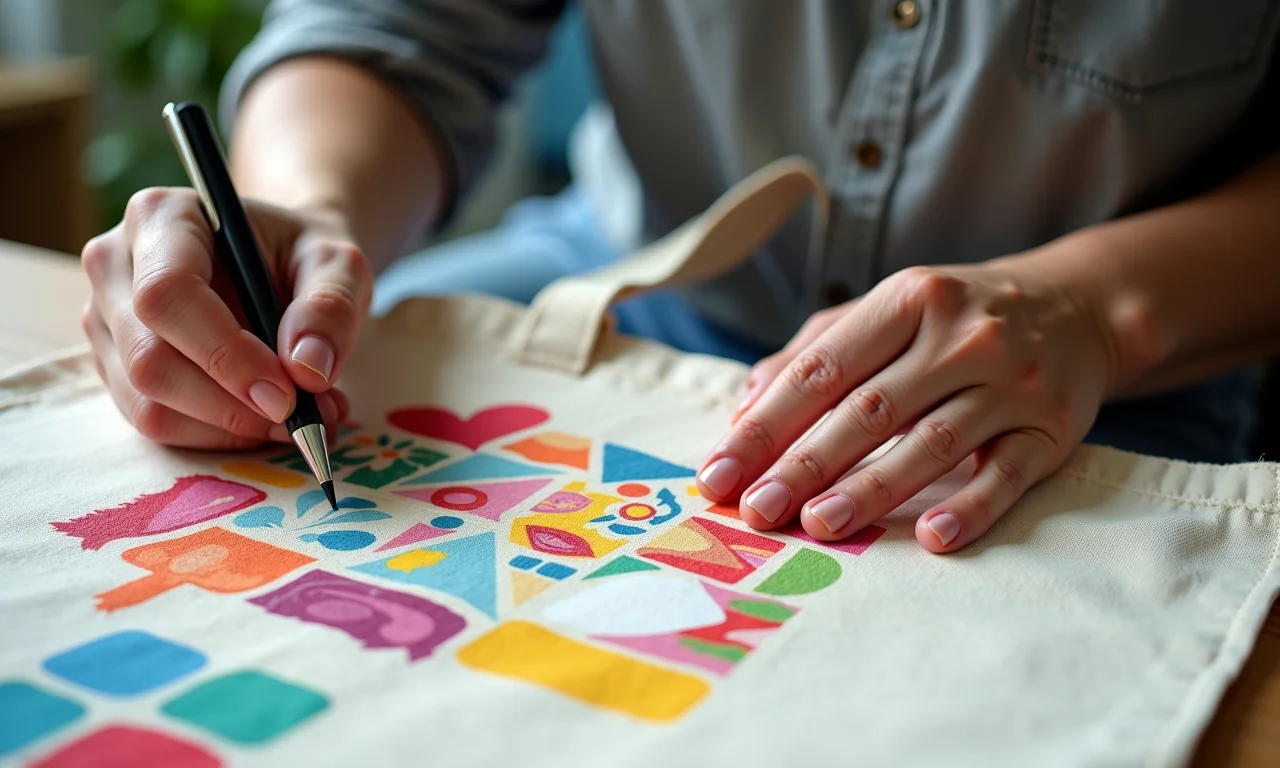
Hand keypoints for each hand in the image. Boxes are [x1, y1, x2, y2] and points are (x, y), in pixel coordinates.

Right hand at [81, 188, 369, 448]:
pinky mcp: (114, 364)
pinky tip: (264, 420)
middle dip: (232, 404)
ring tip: (299, 418)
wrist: (282, 265)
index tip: (286, 393)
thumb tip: (308, 369)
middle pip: (150, 358)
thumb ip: (331, 307)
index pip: (168, 294)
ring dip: (229, 427)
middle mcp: (115, 264)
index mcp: (162, 216)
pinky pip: (154, 421)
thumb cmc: (304, 256)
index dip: (224, 354)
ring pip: (147, 401)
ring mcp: (106, 318)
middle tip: (305, 417)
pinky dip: (216, 435)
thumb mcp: (339, 265)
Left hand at [695, 262, 1118, 552]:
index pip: (821, 369)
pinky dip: (970, 507)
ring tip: (818, 526)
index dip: (765, 425)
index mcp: (908, 299)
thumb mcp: (887, 311)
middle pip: (868, 409)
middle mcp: (962, 335)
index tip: (720, 474)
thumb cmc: (956, 318)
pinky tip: (932, 538)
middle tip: (756, 512)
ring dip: (871, 490)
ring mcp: (1012, 382)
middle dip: (803, 465)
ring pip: (931, 443)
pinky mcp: (1054, 428)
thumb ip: (814, 352)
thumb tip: (744, 406)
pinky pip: (1007, 475)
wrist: (1077, 308)